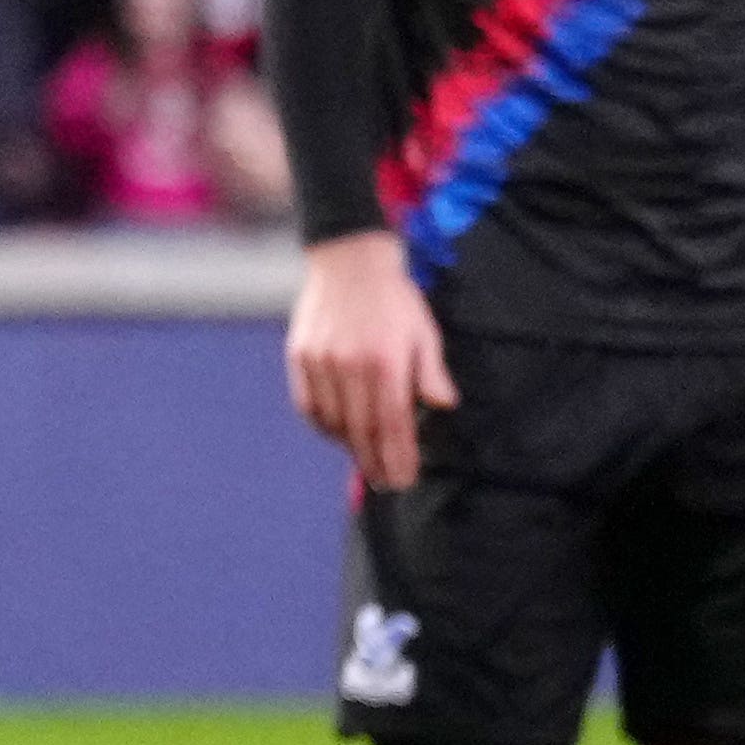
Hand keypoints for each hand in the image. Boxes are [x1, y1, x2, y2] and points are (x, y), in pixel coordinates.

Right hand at [285, 232, 452, 489]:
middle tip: (386, 483)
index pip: (392, 423)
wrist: (349, 261)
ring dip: (350, 447)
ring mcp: (321, 363)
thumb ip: (431, 372)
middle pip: (361, 430)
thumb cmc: (394, 298)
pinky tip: (338, 433)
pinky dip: (324, 425)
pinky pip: (309, 406)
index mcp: (385, 361)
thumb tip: (443, 406)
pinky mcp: (300, 357)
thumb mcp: (423, 331)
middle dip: (375, 462)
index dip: (398, 456)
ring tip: (366, 461)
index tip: (404, 478)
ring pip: (334, 422)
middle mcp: (350, 366)